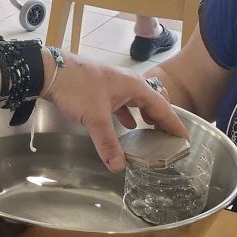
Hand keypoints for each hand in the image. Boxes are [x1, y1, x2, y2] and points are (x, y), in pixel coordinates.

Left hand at [44, 55, 185, 171]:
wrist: (51, 70)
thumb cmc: (76, 88)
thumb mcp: (95, 119)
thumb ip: (108, 143)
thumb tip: (117, 166)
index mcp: (135, 87)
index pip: (163, 107)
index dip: (174, 124)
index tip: (185, 138)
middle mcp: (128, 83)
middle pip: (153, 102)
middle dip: (163, 119)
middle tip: (170, 137)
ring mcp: (114, 84)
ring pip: (138, 101)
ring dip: (147, 115)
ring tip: (154, 132)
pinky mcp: (101, 88)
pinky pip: (122, 103)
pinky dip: (128, 114)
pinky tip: (128, 125)